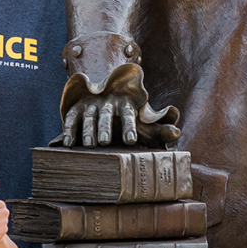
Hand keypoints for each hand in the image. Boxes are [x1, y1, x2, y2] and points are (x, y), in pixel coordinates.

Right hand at [62, 92, 178, 147]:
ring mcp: (91, 104)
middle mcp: (109, 102)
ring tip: (90, 145)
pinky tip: (69, 143)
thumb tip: (177, 133)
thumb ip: (161, 130)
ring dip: (88, 130)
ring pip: (89, 115)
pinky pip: (71, 118)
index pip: (129, 114)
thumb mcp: (147, 125)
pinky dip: (69, 129)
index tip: (131, 141)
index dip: (130, 127)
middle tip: (107, 143)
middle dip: (106, 128)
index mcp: (128, 103)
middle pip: (107, 114)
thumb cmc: (132, 121)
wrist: (106, 104)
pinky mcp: (76, 109)